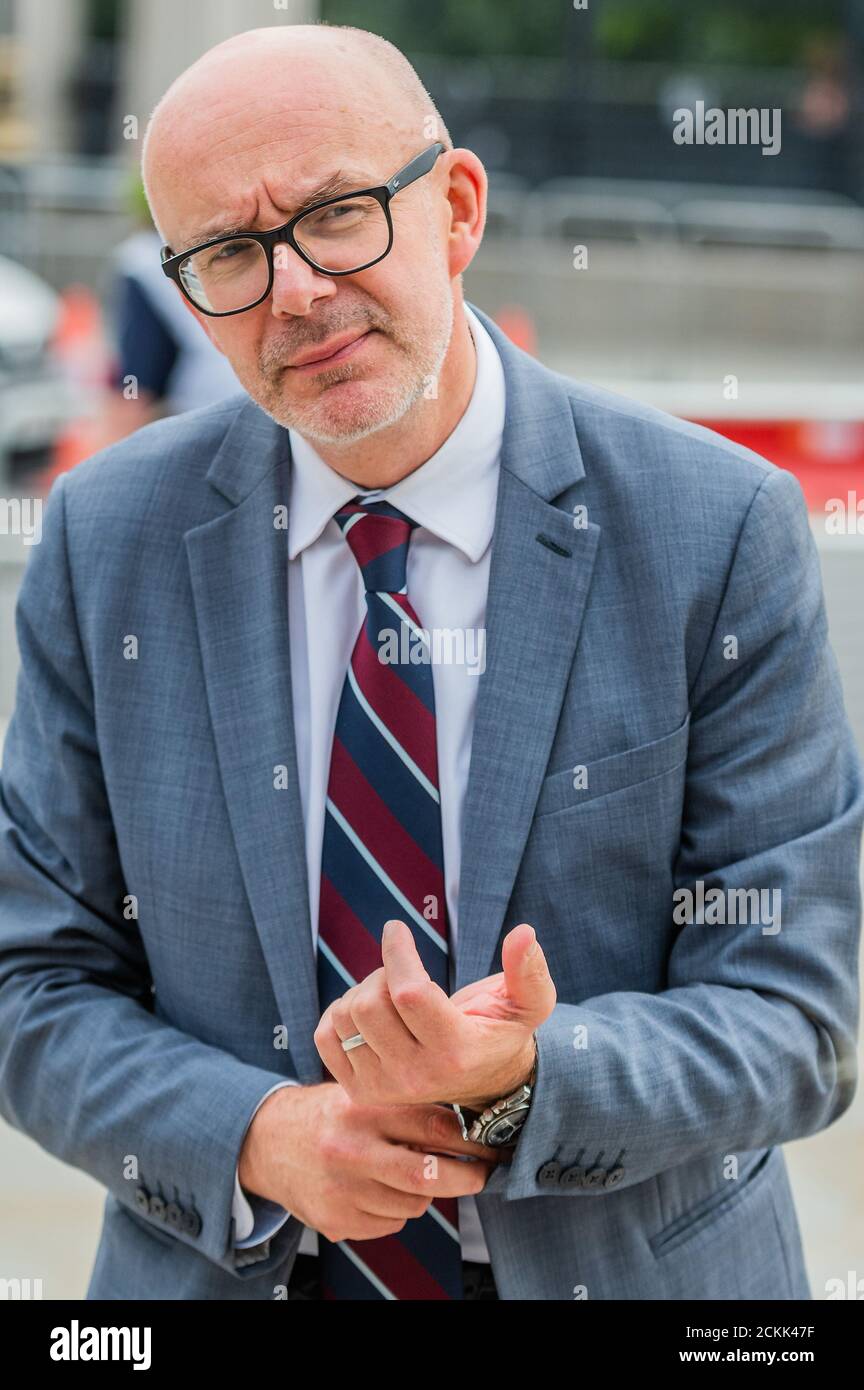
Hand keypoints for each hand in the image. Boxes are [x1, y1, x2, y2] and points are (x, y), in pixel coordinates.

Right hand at [237, 1082, 503, 1242]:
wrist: (267, 1142)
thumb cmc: (329, 1115)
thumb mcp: (363, 1094)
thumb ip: (406, 1108)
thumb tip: (469, 1129)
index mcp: (363, 1108)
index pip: (433, 1126)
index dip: (472, 1139)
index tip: (492, 1145)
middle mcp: (350, 1148)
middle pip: (427, 1174)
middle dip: (465, 1177)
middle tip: (480, 1175)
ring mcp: (341, 1189)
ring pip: (413, 1204)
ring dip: (424, 1193)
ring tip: (411, 1174)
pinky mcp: (335, 1219)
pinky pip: (390, 1224)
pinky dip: (396, 1210)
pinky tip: (380, 1190)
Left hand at [314, 920, 555, 1110]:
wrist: (480, 1081)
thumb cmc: (501, 1030)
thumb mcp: (529, 1002)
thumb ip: (528, 971)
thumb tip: (524, 933)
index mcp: (456, 1051)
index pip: (408, 993)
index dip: (397, 952)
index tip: (395, 928)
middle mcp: (417, 1076)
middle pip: (369, 1003)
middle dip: (382, 972)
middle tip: (402, 973)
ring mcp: (384, 1088)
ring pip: (346, 1016)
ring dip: (363, 992)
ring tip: (391, 996)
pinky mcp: (360, 1090)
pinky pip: (325, 1036)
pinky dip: (339, 1014)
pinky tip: (368, 1015)